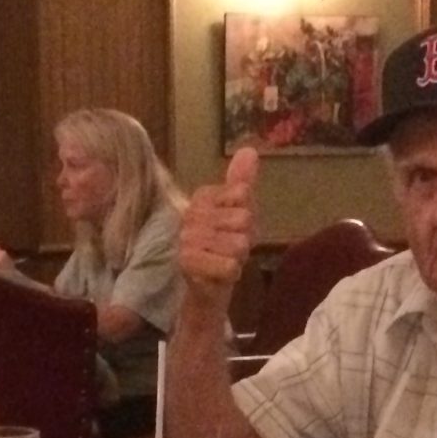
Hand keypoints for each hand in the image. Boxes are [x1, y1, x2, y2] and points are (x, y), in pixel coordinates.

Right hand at [178, 146, 258, 295]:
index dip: (249, 218)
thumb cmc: (224, 248)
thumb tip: (249, 150)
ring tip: (223, 261)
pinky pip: (229, 265)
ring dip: (237, 259)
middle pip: (244, 219)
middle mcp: (191, 213)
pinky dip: (230, 273)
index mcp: (203, 196)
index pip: (243, 195)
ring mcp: (186, 237)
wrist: (206, 287)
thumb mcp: (238, 213)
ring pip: (239, 244)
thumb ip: (242, 182)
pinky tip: (218, 274)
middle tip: (229, 249)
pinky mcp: (187, 261)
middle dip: (244, 240)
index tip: (234, 229)